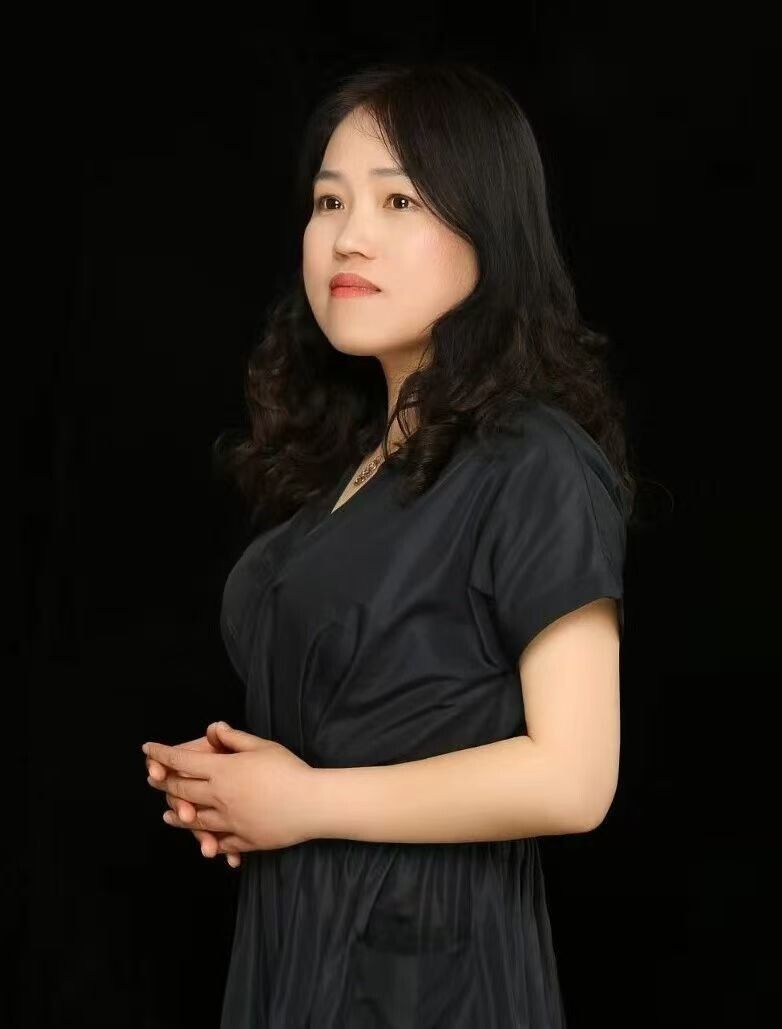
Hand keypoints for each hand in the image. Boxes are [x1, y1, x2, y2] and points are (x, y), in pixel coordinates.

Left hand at [143, 723, 319, 852]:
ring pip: (195, 821)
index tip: (148, 749)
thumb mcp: (262, 746)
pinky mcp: (243, 840)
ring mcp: (229, 822)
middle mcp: (219, 798)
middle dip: (165, 784)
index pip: (183, 761)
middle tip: (154, 779)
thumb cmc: (289, 770)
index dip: (163, 754)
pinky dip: (209, 841)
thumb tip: (214, 729)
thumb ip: (234, 739)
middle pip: (183, 792)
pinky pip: (220, 843)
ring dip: (178, 817)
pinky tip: (204, 842)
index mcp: (222, 771)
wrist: (311, 804)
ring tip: (168, 815)